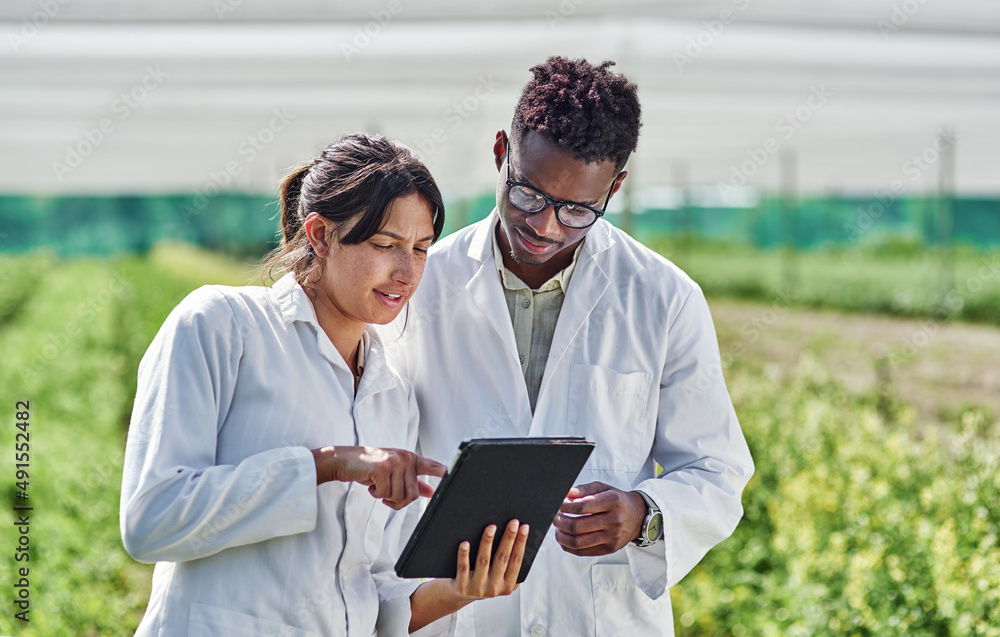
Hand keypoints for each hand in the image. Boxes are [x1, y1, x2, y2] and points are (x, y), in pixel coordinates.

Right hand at [311, 446, 445, 509]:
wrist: (345, 460)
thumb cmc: (370, 467)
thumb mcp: (392, 472)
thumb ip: (411, 481)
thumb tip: (429, 491)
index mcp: (411, 459)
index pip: (434, 466)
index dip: (446, 474)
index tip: (457, 477)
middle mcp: (406, 458)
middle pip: (413, 494)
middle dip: (398, 501)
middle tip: (385, 493)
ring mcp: (395, 461)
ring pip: (399, 496)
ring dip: (386, 497)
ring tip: (377, 485)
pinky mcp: (383, 467)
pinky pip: (386, 494)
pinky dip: (377, 494)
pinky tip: (371, 483)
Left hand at [407, 520, 528, 631]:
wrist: (460, 596)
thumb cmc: (483, 579)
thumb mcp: (500, 578)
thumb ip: (508, 565)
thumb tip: (517, 537)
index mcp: (507, 585)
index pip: (517, 560)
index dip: (521, 543)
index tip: (524, 526)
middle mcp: (494, 588)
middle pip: (502, 558)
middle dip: (509, 538)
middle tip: (513, 522)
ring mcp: (477, 588)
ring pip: (484, 561)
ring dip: (487, 542)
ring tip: (491, 527)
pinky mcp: (462, 586)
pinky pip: (463, 567)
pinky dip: (464, 555)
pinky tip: (465, 543)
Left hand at [552, 482, 646, 555]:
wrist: (638, 516)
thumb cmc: (617, 500)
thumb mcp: (603, 488)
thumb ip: (583, 489)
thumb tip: (566, 494)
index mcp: (612, 502)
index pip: (581, 507)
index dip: (564, 507)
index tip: (558, 505)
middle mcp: (614, 520)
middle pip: (577, 526)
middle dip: (560, 522)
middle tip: (555, 517)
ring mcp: (612, 537)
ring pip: (578, 542)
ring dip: (562, 536)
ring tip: (558, 529)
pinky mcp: (610, 549)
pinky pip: (584, 552)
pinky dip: (569, 547)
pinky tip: (565, 539)